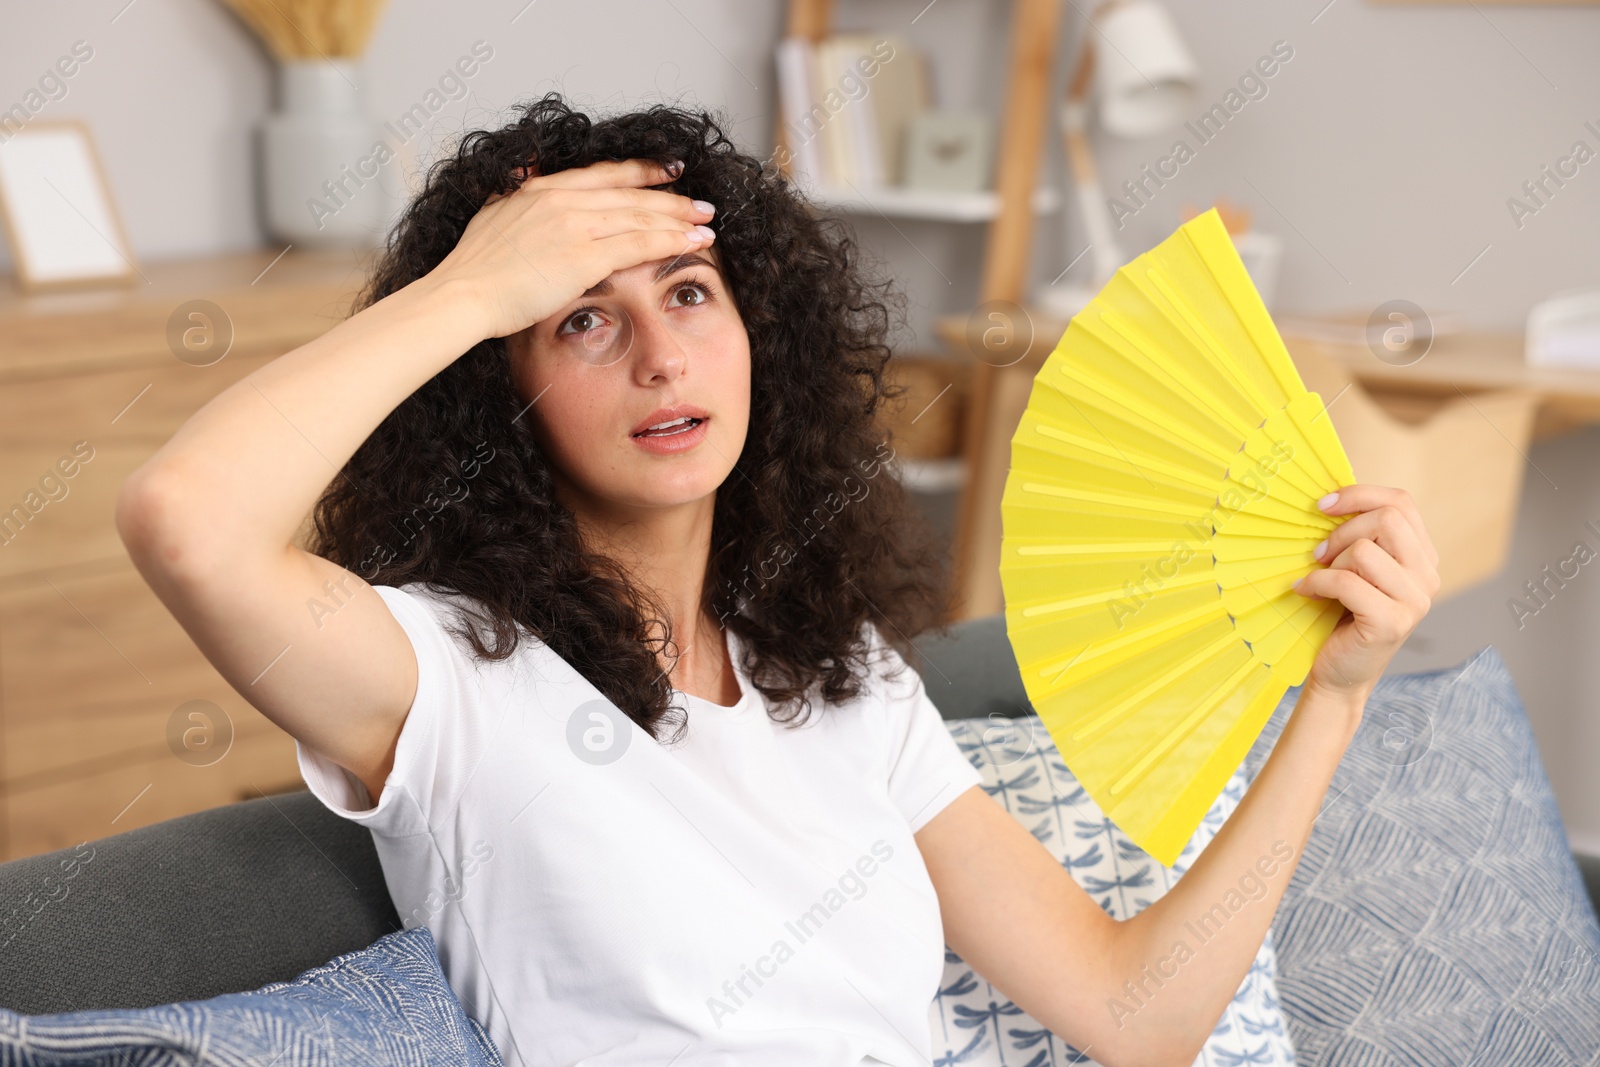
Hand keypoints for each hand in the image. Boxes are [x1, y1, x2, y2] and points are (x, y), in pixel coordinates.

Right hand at [426, 157, 716, 341]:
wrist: (463, 294)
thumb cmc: (472, 269)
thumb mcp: (489, 213)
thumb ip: (511, 192)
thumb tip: (520, 171)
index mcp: (542, 189)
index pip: (604, 174)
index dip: (641, 172)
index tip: (668, 171)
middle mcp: (563, 199)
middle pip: (631, 194)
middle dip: (671, 198)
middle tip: (701, 203)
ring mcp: (576, 225)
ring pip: (641, 216)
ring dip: (680, 218)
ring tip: (707, 223)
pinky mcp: (584, 256)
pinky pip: (640, 243)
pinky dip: (672, 240)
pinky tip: (694, 241)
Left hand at [1291, 485, 1440, 701]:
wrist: (1341, 672)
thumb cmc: (1342, 615)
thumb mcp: (1357, 568)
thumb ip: (1359, 536)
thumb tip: (1329, 498)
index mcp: (1422, 557)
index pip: (1401, 502)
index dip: (1360, 495)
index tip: (1323, 505)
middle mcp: (1427, 576)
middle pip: (1386, 519)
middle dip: (1342, 531)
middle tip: (1319, 554)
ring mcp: (1414, 601)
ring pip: (1364, 551)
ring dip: (1331, 562)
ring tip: (1321, 579)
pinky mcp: (1392, 622)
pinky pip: (1347, 582)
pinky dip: (1318, 583)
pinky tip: (1307, 592)